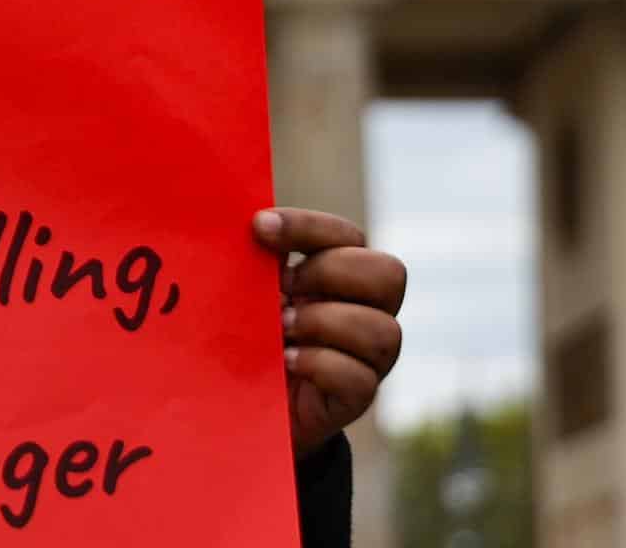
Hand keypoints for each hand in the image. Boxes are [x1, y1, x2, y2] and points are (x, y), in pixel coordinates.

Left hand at [252, 207, 406, 459]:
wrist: (241, 401)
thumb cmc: (246, 332)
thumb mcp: (248, 291)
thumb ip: (254, 259)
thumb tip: (238, 223)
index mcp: (339, 273)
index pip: (346, 235)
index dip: (308, 226)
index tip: (259, 226)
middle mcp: (365, 309)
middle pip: (388, 273)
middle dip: (329, 272)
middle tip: (282, 286)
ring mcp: (367, 356)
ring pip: (383, 330)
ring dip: (324, 321)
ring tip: (281, 327)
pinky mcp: (354, 397)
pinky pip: (361, 378)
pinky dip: (320, 364)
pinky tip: (286, 360)